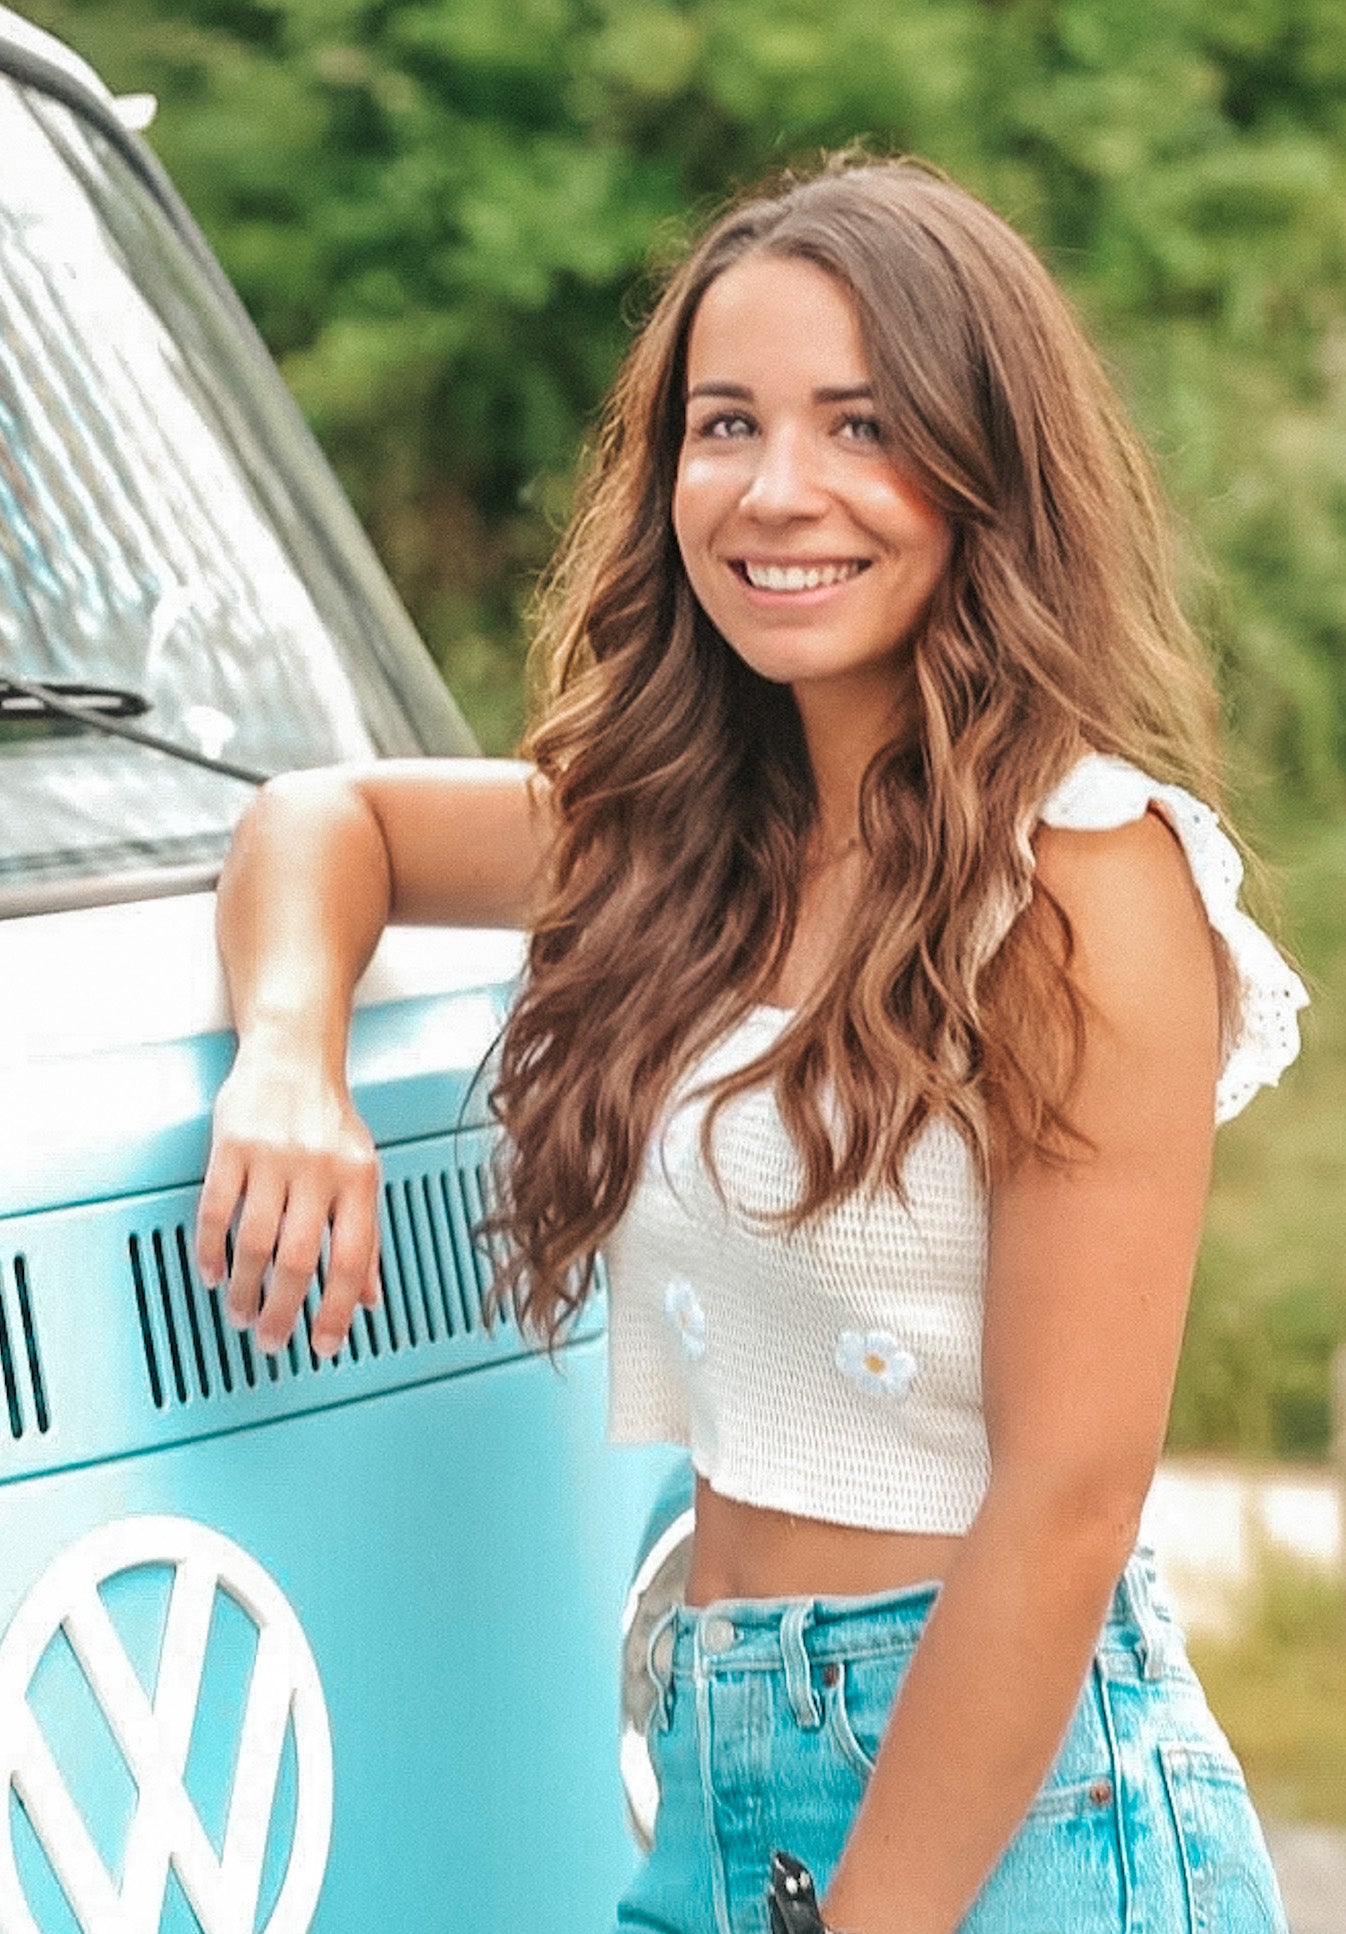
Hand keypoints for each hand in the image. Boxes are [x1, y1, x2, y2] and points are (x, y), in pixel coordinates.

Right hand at [195, 1034, 381, 1357]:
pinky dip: (211, 1248)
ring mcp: (273, 1156)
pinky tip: (213, 1272)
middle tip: (272, 1340)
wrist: (293, 1054)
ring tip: (241, 1313)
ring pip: (255, 1240)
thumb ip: (365, 1235)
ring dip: (245, 1288)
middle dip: (283, 1310)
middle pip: (299, 1257)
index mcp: (359, 1178)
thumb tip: (369, 1297)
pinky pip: (217, 1209)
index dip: (337, 1309)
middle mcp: (319, 1167)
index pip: (352, 1258)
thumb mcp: (362, 1171)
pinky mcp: (232, 1145)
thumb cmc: (328, 1117)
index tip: (325, 1345)